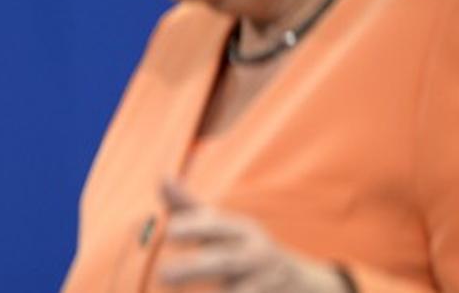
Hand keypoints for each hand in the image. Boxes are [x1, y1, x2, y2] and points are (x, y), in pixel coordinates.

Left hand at [158, 179, 351, 292]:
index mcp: (241, 230)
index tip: (168, 230)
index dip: (194, 227)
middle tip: (163, 275)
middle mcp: (255, 255)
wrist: (296, 282)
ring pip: (240, 290)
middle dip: (194, 268)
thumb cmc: (240, 247)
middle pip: (224, 261)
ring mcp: (265, 283)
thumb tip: (163, 176)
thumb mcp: (219, 226)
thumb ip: (188, 206)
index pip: (217, 226)